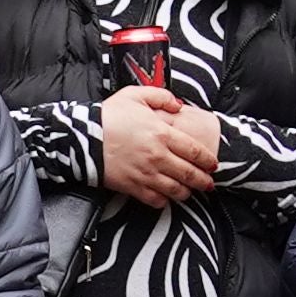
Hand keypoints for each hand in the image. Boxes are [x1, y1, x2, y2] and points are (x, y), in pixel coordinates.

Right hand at [94, 86, 222, 209]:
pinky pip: (155, 200)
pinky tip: (166, 198)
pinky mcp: (132, 187)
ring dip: (187, 193)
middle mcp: (158, 157)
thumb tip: (178, 105)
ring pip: (176, 190)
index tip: (213, 165)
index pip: (195, 151)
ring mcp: (146, 174)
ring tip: (190, 192)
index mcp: (163, 134)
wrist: (83, 138)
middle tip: (209, 184)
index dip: (208, 160)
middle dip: (204, 181)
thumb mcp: (135, 95)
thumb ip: (161, 96)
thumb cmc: (108, 116)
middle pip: (190, 174)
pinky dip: (164, 201)